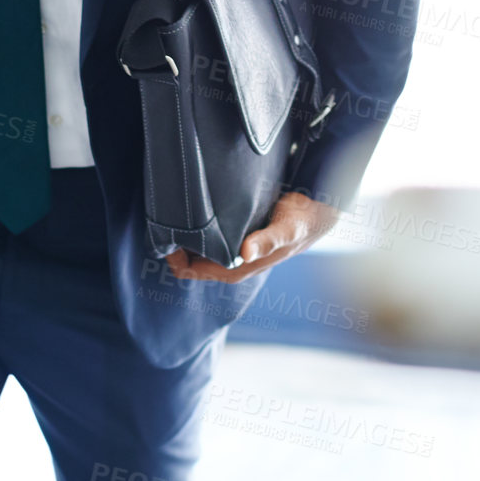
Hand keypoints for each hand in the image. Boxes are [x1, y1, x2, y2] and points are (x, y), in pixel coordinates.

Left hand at [164, 190, 340, 281]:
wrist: (318, 215)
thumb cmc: (301, 221)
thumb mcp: (286, 228)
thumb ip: (267, 240)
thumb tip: (245, 252)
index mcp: (236, 268)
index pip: (189, 270)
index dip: (171, 255)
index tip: (162, 231)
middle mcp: (231, 264)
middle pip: (187, 260)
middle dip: (172, 243)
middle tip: (161, 215)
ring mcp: (232, 253)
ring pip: (195, 250)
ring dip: (182, 236)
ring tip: (171, 210)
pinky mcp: (235, 240)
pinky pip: (205, 240)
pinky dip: (194, 229)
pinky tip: (189, 210)